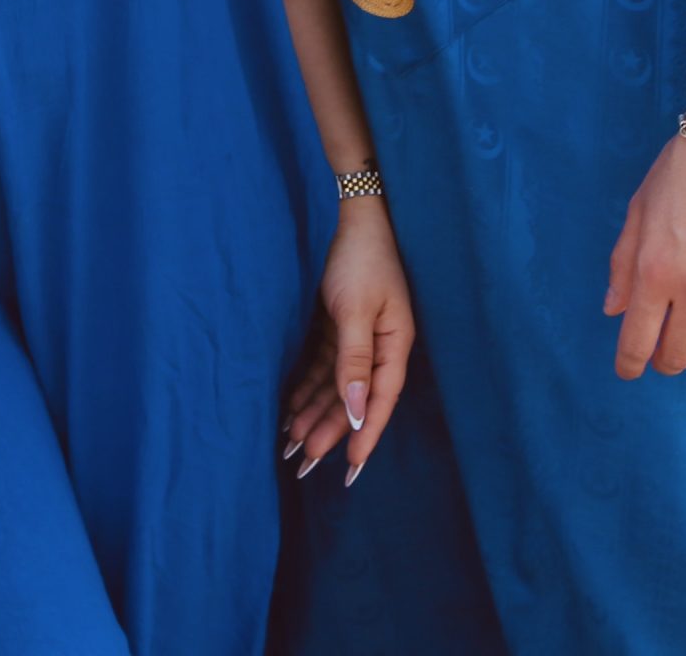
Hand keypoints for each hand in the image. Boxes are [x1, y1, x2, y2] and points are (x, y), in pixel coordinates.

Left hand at [281, 198, 414, 483]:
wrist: (357, 217)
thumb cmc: (362, 260)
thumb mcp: (356, 311)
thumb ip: (355, 362)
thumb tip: (358, 414)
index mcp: (394, 345)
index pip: (380, 402)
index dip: (366, 437)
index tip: (349, 469)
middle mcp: (380, 347)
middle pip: (355, 399)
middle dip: (330, 432)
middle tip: (302, 462)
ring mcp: (361, 338)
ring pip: (337, 386)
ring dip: (315, 413)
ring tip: (291, 443)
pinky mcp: (342, 327)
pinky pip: (325, 367)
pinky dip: (309, 387)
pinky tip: (291, 408)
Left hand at [604, 86, 685, 379]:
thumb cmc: (681, 168)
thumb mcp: (639, 209)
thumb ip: (624, 262)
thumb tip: (614, 308)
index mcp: (654, 270)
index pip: (638, 340)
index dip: (631, 364)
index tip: (629, 371)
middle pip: (680, 354)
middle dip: (667, 359)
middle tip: (665, 349)